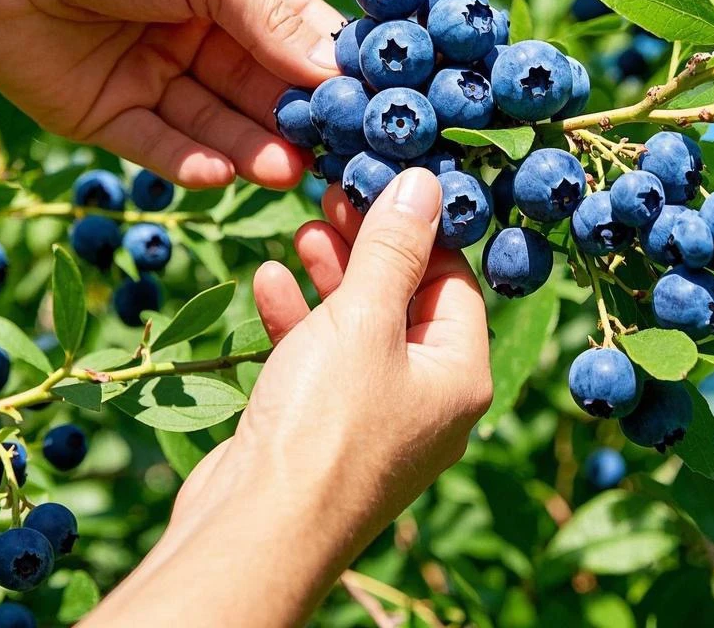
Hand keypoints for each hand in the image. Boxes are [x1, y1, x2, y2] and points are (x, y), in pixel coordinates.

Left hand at [0, 0, 340, 188]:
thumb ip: (270, 16)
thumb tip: (332, 70)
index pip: (296, 35)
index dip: (330, 69)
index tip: (370, 105)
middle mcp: (198, 35)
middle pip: (260, 89)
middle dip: (293, 121)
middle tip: (329, 155)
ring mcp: (154, 78)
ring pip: (215, 125)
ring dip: (250, 150)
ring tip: (282, 171)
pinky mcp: (108, 116)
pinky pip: (158, 146)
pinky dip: (188, 164)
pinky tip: (218, 174)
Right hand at [84, 168, 492, 626]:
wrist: (254, 531)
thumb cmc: (325, 423)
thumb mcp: (364, 318)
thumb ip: (394, 247)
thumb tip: (426, 183)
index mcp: (458, 375)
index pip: (454, 281)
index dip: (419, 229)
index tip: (382, 184)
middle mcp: (425, 399)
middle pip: (405, 300)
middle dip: (368, 248)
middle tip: (334, 198)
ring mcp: (374, 417)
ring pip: (359, 327)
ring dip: (331, 277)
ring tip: (302, 231)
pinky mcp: (325, 428)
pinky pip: (321, 359)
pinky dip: (299, 319)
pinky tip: (268, 282)